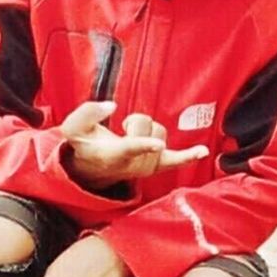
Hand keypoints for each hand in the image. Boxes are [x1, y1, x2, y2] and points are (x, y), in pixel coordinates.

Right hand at [60, 101, 208, 189]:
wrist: (94, 170)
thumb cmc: (86, 144)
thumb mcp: (73, 128)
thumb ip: (88, 113)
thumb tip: (112, 106)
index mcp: (113, 154)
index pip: (130, 147)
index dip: (144, 144)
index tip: (157, 145)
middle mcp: (134, 164)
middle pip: (147, 127)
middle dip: (136, 121)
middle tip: (121, 129)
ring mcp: (148, 166)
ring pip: (160, 131)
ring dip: (148, 129)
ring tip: (131, 138)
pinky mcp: (158, 165)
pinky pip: (177, 159)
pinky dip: (189, 156)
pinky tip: (203, 151)